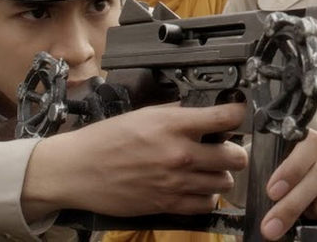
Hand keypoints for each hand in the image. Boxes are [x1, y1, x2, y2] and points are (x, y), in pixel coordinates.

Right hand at [21, 102, 247, 219]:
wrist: (78, 170)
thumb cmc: (104, 141)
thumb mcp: (143, 114)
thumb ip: (176, 114)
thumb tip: (200, 111)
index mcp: (173, 125)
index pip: (226, 117)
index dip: (238, 114)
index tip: (238, 114)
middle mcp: (180, 154)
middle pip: (235, 155)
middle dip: (234, 150)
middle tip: (224, 146)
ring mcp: (176, 182)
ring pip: (225, 182)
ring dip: (221, 174)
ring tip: (208, 169)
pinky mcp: (168, 204)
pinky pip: (206, 204)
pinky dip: (206, 196)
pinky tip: (196, 187)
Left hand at [260, 130, 316, 239]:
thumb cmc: (296, 188)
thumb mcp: (279, 179)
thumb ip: (271, 181)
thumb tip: (256, 195)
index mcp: (313, 141)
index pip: (308, 143)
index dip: (291, 168)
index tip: (272, 192)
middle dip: (294, 202)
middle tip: (273, 225)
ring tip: (311, 216)